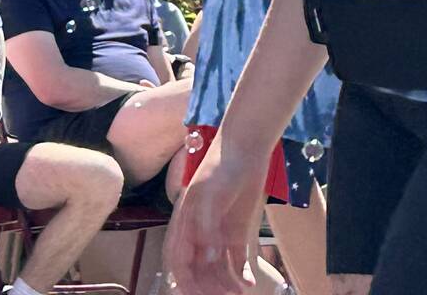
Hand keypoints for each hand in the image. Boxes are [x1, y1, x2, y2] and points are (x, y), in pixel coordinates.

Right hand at [166, 136, 270, 294]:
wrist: (246, 146)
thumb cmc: (221, 166)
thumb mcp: (209, 195)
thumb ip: (206, 227)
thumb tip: (206, 259)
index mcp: (184, 225)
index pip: (179, 262)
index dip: (185, 282)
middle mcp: (198, 233)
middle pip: (199, 269)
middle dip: (209, 287)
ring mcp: (217, 233)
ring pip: (217, 268)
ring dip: (226, 283)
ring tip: (240, 293)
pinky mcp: (235, 231)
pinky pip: (235, 259)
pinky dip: (240, 273)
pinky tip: (248, 283)